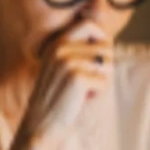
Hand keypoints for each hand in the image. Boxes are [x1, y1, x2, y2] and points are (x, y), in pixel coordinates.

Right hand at [18, 18, 112, 147]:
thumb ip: (79, 51)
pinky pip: (105, 82)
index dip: (102, 38)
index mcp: (55, 44)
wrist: (41, 123)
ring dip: (102, 80)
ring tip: (85, 90)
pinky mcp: (77, 78)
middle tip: (91, 80)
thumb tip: (108, 40)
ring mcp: (67, 62)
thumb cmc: (57, 97)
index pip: (89, 25)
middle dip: (106, 65)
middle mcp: (60, 49)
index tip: (100, 57)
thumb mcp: (62, 67)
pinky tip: (82, 99)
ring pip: (107, 65)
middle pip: (105, 46)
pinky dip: (98, 93)